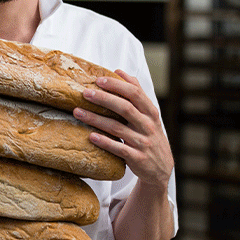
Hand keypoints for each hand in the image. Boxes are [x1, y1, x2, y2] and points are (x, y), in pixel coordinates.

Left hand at [73, 70, 173, 188]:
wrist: (161, 168)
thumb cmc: (150, 136)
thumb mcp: (149, 115)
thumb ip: (136, 93)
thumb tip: (119, 71)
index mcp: (150, 112)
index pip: (135, 93)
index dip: (117, 85)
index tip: (98, 79)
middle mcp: (148, 125)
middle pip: (125, 108)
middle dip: (104, 99)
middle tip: (85, 93)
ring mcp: (143, 142)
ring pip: (117, 128)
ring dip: (96, 119)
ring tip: (77, 112)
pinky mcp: (137, 158)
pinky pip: (119, 149)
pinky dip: (105, 142)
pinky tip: (90, 136)